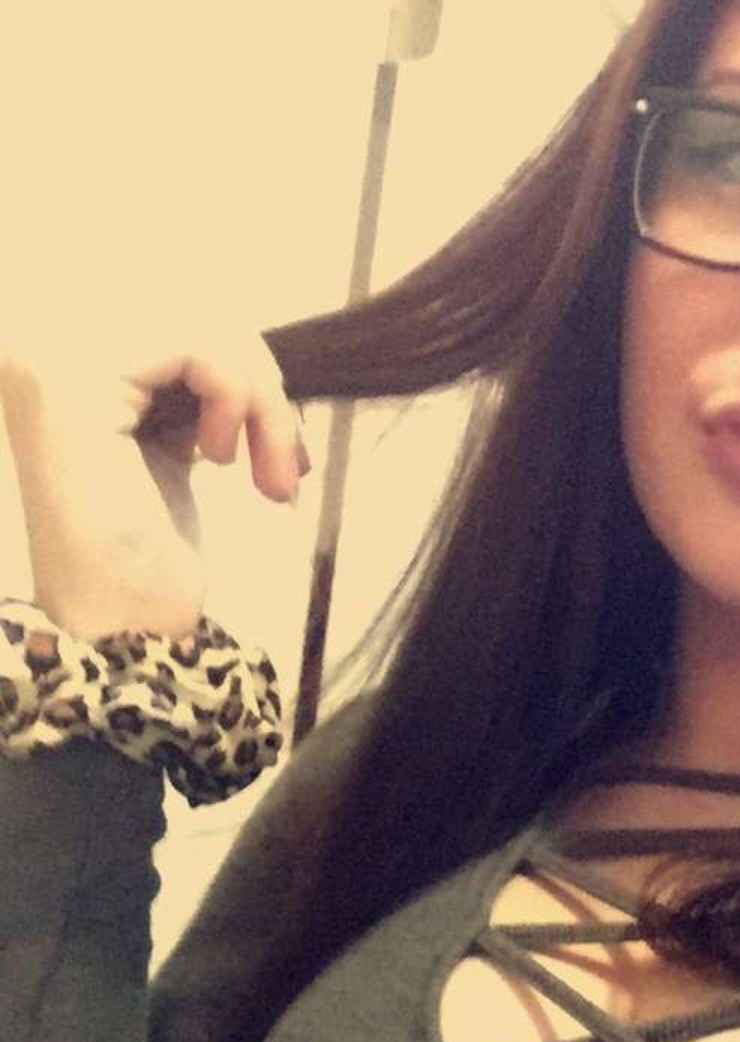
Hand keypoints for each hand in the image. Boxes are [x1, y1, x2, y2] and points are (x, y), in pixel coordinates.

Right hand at [0, 322, 307, 639]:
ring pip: (200, 323)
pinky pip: (195, 343)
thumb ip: (190, 382)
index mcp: (70, 361)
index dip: (244, 370)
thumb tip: (248, 342)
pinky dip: (237, 398)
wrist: (125, 629)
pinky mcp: (72, 377)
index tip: (281, 451)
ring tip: (269, 474)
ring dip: (259, 401)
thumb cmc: (150, 558)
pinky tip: (217, 459)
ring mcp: (53, 356)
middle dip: (259, 386)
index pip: (177, 316)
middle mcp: (48, 345)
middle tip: (286, 469)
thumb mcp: (175, 441)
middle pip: (191, 309)